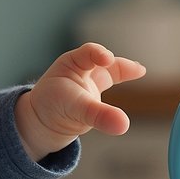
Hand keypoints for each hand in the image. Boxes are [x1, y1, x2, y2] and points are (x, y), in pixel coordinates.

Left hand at [14, 43, 145, 161]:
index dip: (98, 54)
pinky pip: (111, 85)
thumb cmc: (50, 107)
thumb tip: (124, 125)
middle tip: (137, 69)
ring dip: (123, 71)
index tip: (107, 59)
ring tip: (138, 70)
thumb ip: (99, 116)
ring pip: (109, 73)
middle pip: (102, 61)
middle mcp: (81, 70)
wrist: (41, 122)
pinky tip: (137, 75)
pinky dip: (123, 81)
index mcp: (70, 65)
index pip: (87, 53)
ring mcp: (89, 83)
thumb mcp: (75, 110)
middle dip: (118, 64)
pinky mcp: (94, 98)